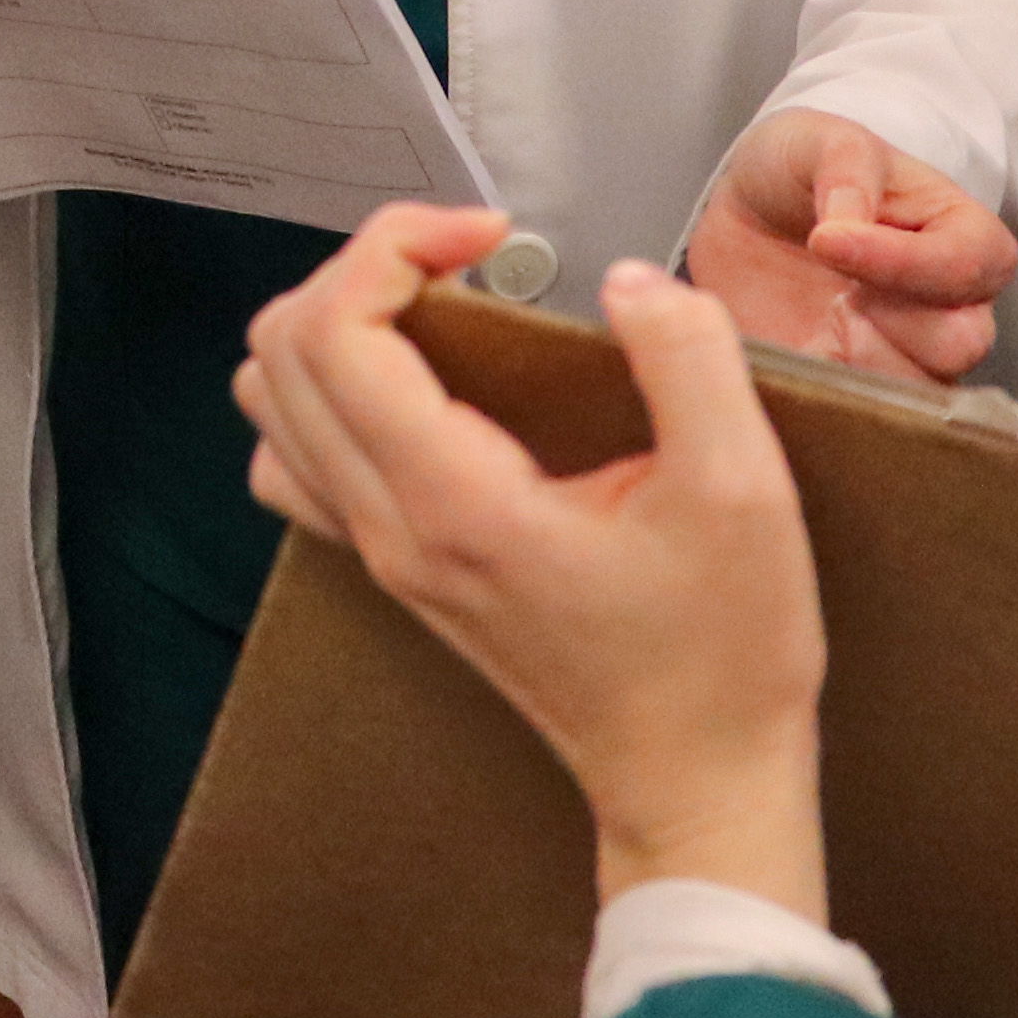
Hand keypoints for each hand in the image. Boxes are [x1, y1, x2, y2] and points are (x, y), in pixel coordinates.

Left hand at [237, 215, 829, 918]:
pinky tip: (421, 386)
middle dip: (363, 267)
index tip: (492, 235)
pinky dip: (330, 395)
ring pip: (273, 404)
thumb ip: (688, 362)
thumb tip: (628, 280)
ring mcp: (383, 554)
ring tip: (437, 306)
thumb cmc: (723, 655)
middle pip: (283, 350)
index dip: (394, 242)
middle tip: (465, 258)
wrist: (696, 782)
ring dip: (336, 325)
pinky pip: (302, 461)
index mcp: (454, 502)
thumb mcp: (744, 493)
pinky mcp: (399, 569)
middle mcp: (390, 528)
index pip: (335, 330)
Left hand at [687, 108, 1016, 384]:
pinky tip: (793, 357)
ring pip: (919, 393)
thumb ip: (844, 167)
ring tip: (811, 321)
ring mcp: (905, 357)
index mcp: (961, 235)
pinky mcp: (858, 391)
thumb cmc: (802, 168)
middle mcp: (950, 307)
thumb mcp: (819, 139)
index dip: (903, 262)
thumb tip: (844, 224)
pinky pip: (865, 419)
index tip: (826, 241)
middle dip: (889, 322)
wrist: (747, 217)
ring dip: (857, 363)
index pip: (970, 264)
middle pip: (961, 344)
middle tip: (830, 294)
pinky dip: (826, 396)